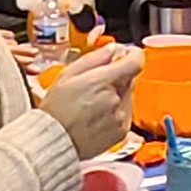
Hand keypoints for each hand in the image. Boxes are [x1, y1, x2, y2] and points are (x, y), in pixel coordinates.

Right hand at [37, 42, 141, 159]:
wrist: (55, 140)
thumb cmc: (57, 109)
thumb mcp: (68, 74)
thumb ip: (94, 59)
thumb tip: (111, 50)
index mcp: (103, 81)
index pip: (135, 62)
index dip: (133, 55)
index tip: (127, 54)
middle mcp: (116, 99)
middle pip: (129, 79)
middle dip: (116, 77)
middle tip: (94, 84)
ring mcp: (121, 117)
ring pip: (127, 97)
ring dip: (115, 95)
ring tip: (92, 104)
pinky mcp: (122, 131)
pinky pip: (125, 114)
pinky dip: (115, 112)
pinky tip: (95, 116)